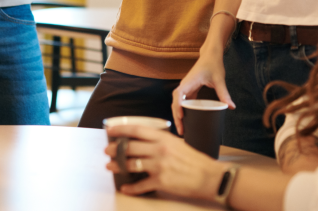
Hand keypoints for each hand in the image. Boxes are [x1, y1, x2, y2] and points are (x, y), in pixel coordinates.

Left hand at [104, 125, 222, 198]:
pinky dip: (131, 187)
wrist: (209, 177)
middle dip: (115, 149)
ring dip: (117, 165)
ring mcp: (159, 166)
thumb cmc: (195, 160)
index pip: (136, 130)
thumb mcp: (177, 143)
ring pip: (131, 164)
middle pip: (130, 147)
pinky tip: (125, 188)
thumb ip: (161, 141)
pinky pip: (141, 185)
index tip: (110, 130)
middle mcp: (159, 149)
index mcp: (163, 137)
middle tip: (107, 151)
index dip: (120, 129)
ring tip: (110, 166)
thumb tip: (144, 140)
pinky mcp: (161, 181)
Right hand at [172, 52, 233, 134]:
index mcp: (189, 82)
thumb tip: (231, 107)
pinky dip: (183, 111)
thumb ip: (224, 93)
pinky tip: (187, 120)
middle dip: (176, 116)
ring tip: (182, 129)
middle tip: (181, 131)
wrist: (210, 55)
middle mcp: (185, 85)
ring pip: (177, 102)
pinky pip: (183, 101)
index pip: (178, 94)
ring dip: (178, 115)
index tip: (181, 117)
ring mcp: (186, 87)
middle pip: (175, 102)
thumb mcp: (219, 79)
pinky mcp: (190, 89)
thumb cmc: (213, 64)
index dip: (177, 106)